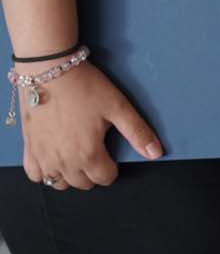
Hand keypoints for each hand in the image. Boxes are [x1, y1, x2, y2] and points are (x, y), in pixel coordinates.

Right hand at [20, 61, 161, 190]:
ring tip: (76, 156)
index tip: (111, 152)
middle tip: (96, 151)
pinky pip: (34, 174)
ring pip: (59, 183)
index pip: (106, 178)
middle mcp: (64, 163)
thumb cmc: (85, 87)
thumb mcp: (117, 106)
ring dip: (70, 175)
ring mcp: (43, 157)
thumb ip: (137, 132)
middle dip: (93, 172)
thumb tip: (156, 154)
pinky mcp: (29, 148)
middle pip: (83, 184)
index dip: (113, 167)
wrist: (48, 70)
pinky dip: (44, 172)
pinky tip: (53, 158)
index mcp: (89, 155)